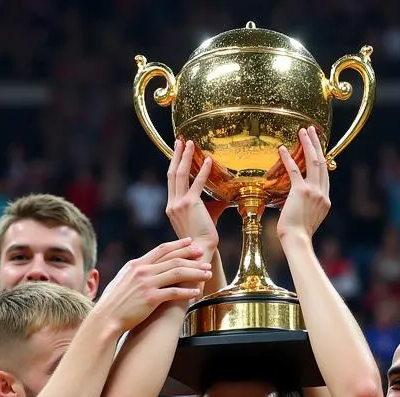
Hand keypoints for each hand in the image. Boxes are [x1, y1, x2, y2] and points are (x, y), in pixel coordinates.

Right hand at [95, 238, 210, 332]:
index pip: (162, 250)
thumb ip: (135, 273)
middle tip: (204, 256)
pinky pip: (174, 292)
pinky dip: (187, 291)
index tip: (191, 243)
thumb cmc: (113, 304)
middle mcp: (142, 271)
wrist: (106, 319)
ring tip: (207, 273)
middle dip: (192, 257)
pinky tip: (197, 292)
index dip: (178, 245)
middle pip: (173, 259)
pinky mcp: (151, 299)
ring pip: (177, 273)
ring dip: (195, 273)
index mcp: (136, 265)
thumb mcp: (123, 281)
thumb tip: (145, 270)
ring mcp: (146, 284)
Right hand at [166, 140, 226, 259]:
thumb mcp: (206, 218)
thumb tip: (227, 195)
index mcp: (172, 208)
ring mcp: (178, 204)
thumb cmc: (204, 238)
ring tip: (190, 143)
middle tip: (180, 140)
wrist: (200, 252)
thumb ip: (213, 205)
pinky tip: (208, 160)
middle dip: (176, 155)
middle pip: (172, 174)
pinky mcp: (189, 204)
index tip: (177, 153)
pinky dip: (203, 171)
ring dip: (185, 156)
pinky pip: (196, 183)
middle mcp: (172, 204)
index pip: (172, 182)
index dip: (175, 165)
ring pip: (180, 174)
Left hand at [276, 127, 330, 244]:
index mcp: (325, 201)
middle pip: (322, 163)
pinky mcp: (301, 192)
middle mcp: (322, 193)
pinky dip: (288, 159)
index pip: (324, 176)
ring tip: (303, 131)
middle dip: (317, 145)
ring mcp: (314, 192)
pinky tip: (282, 149)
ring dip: (308, 144)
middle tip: (312, 131)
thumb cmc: (298, 234)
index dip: (321, 160)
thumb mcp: (308, 220)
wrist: (297, 240)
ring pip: (313, 162)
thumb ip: (306, 208)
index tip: (317, 148)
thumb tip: (297, 204)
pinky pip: (295, 171)